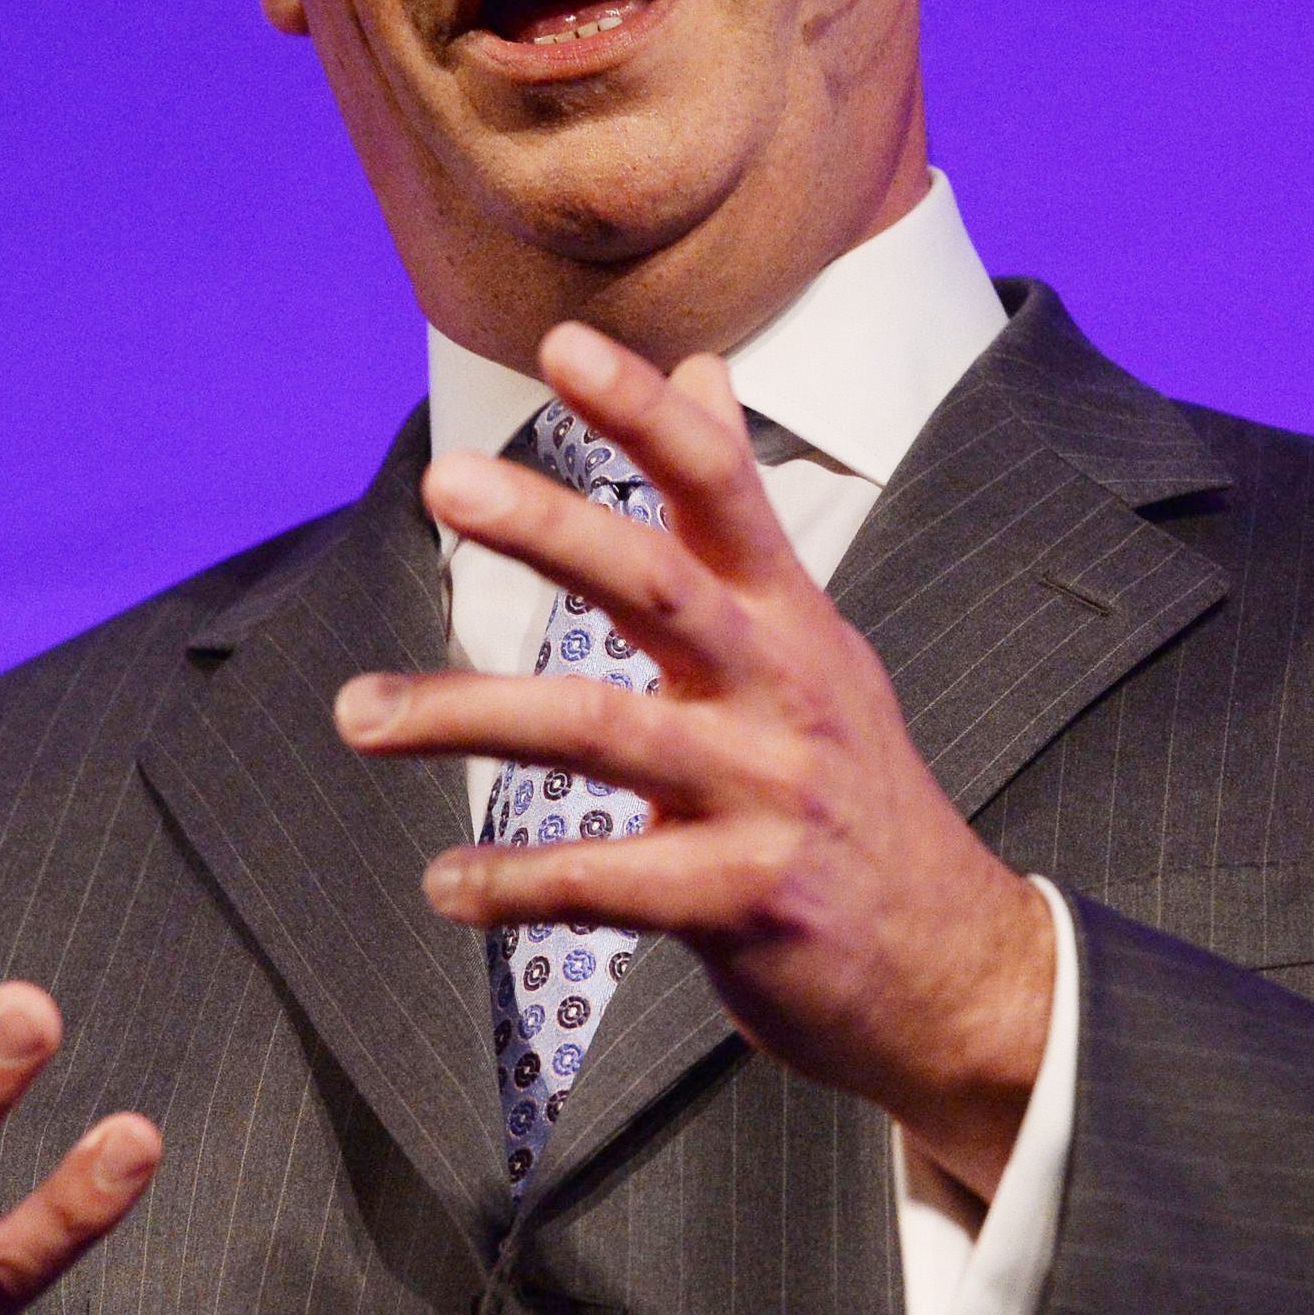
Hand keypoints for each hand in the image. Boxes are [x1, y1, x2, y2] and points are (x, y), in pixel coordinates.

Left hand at [334, 322, 1054, 1198]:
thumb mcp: (815, 638)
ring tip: (361, 712)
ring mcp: (766, 793)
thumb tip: (703, 368)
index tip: (564, 347)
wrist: (952, 967)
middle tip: (443, 481)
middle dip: (551, 528)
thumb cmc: (854, 789)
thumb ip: (739, 514)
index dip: (647, 415)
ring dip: (470, 715)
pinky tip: (445, 882)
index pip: (722, 488)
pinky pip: (610, 883)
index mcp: (790, 616)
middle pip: (659, 585)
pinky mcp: (746, 900)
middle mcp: (781, 688)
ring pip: (604, 732)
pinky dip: (517, 881)